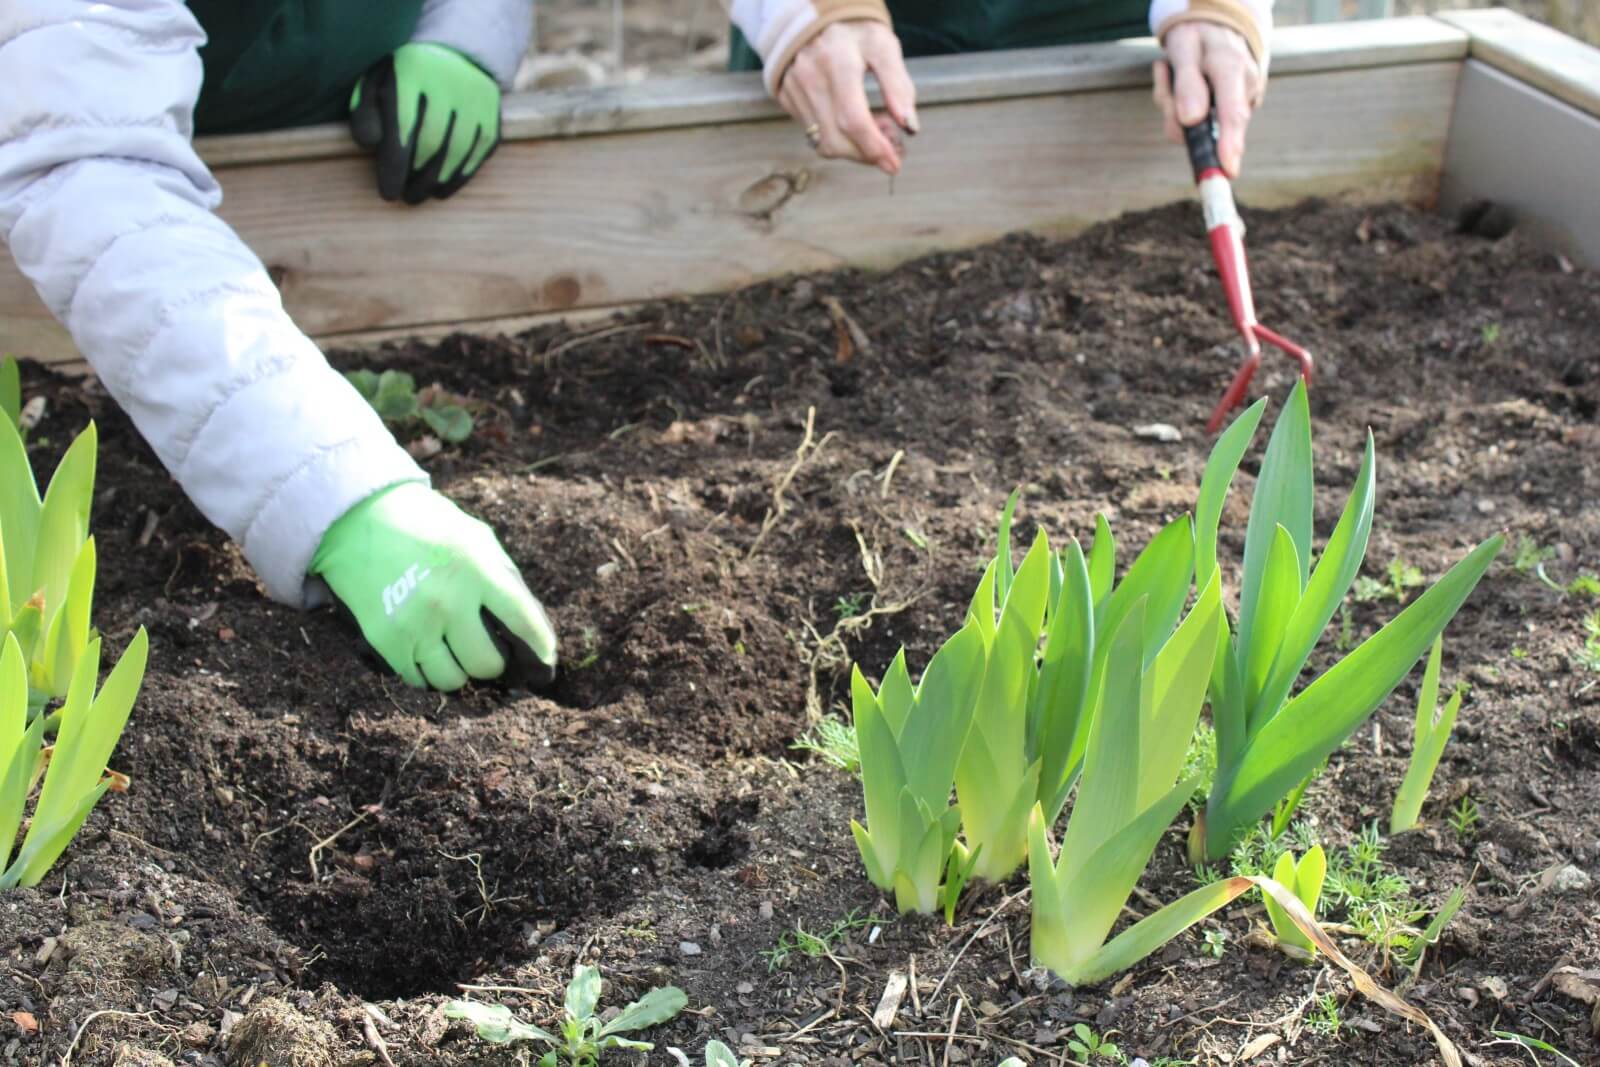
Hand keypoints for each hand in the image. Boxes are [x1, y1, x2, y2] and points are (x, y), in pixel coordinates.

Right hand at [310, 483, 557, 690]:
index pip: (523, 622)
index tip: (545, 663)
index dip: (541, 649)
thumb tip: (529, 626)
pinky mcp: (386, 639)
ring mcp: (415, 623)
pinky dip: (426, 672)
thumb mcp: (476, 539)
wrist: (361, 518)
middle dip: (492, 663)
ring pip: (452, 680)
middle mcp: (449, 601)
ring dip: (458, 672)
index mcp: (478, 570)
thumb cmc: (428, 528)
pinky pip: (417, 680)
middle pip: (486, 664)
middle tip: (486, 652)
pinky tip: (427, 653)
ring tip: (454, 652)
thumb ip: (503, 579)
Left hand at [349, 42, 501, 203]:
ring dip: (437, 182)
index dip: (395, 166)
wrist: (455, 55)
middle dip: (416, 177)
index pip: (403, 125)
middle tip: (404, 197)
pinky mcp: (492, 116)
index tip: (388, 194)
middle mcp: (449, 81)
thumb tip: (369, 143)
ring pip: (457, 151)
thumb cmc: (405, 78)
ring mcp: (475, 99)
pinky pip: (478, 154)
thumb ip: (365, 111)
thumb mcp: (376, 82)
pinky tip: (442, 190)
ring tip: (419, 196)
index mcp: (413, 70)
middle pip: (432, 142)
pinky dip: (459, 177)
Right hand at [779, 20, 917, 175]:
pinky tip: (856, 126)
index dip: (875, 147)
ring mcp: (795, 91)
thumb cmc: (855, 32)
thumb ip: (899, 85)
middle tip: (893, 149)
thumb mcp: (884, 47)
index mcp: (838, 61)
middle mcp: (810, 78)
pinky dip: (839, 140)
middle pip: (837, 140)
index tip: (894, 163)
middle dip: (867, 155)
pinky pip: (814, 135)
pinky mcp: (787, 99)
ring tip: (877, 133)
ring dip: (855, 151)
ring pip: (824, 143)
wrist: (814, 17)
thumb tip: (910, 127)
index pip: (854, 119)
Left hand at [1152, 23, 1264, 177]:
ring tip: (1171, 70)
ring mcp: (1241, 102)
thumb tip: (1191, 121)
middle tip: (1163, 68)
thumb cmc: (1198, 36)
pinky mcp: (1233, 111)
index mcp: (1232, 70)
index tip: (1228, 170)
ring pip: (1196, 127)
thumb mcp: (1184, 47)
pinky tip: (1181, 81)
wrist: (1218, 26)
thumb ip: (1187, 83)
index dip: (1229, 144)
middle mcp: (1243, 89)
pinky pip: (1198, 122)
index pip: (1232, 113)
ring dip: (1173, 106)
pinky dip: (1181, 107)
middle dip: (1175, 115)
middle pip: (1209, 127)